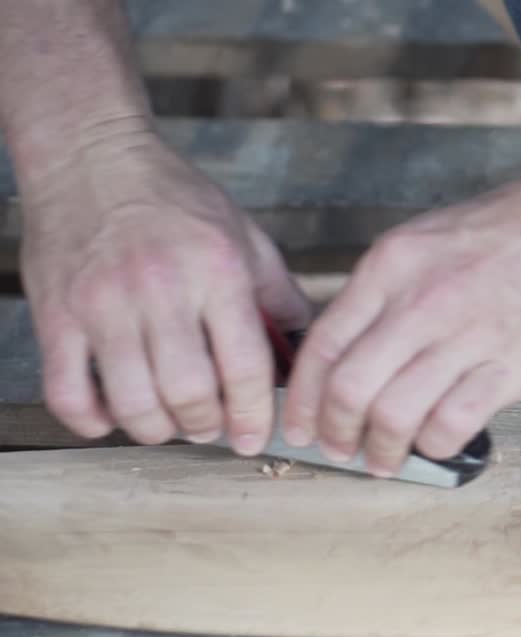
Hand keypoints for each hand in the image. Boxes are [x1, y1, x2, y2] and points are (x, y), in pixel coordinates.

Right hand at [19, 123, 313, 452]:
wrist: (90, 154)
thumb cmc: (174, 197)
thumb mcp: (244, 235)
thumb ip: (277, 294)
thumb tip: (305, 349)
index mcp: (218, 271)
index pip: (246, 366)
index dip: (255, 414)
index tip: (256, 437)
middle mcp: (161, 289)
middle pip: (190, 393)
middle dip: (208, 427)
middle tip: (212, 428)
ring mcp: (103, 304)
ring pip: (134, 402)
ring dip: (158, 428)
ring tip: (171, 422)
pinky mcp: (55, 314)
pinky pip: (68, 393)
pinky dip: (93, 420)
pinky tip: (114, 415)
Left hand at [280, 178, 520, 476]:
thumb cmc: (506, 231)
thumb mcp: (423, 240)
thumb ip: (382, 292)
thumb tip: (346, 351)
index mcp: (391, 266)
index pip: (324, 344)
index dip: (301, 397)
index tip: (298, 423)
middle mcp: (421, 303)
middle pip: (350, 388)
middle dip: (335, 432)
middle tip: (338, 448)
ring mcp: (466, 336)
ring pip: (395, 415)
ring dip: (381, 450)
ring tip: (384, 460)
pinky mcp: (508, 368)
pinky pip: (451, 424)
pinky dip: (433, 444)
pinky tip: (433, 442)